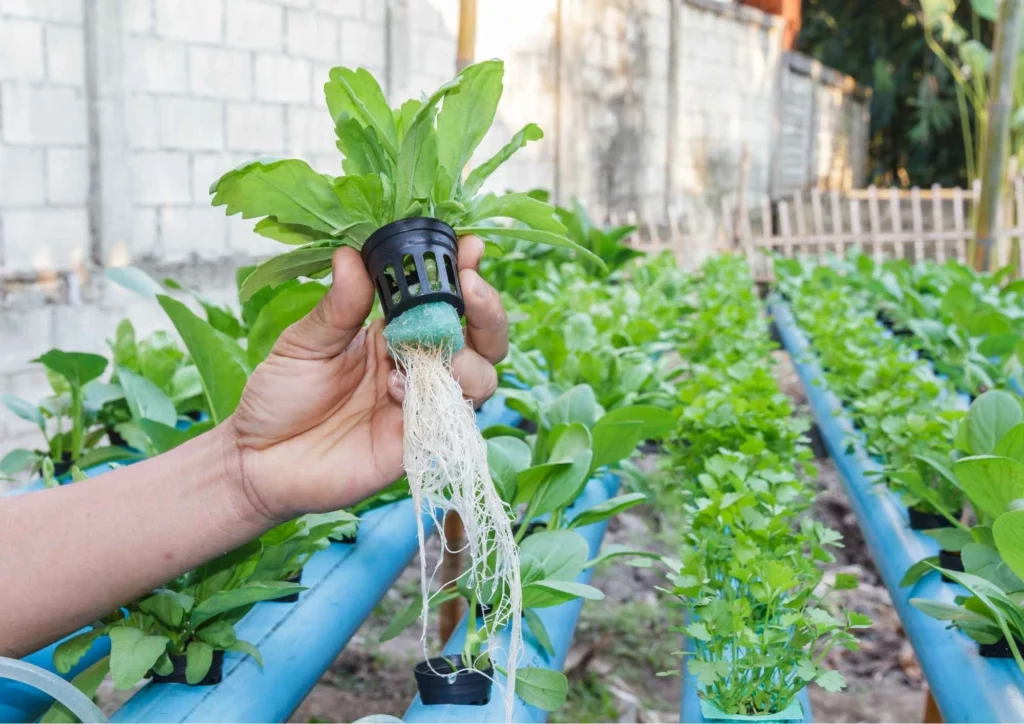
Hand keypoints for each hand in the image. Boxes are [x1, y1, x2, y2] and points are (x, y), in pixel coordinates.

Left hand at [226, 235, 508, 521]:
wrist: (258, 460)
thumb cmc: (281, 397)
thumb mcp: (304, 343)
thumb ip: (337, 306)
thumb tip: (350, 254)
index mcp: (395, 332)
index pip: (446, 299)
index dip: (464, 273)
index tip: (469, 247)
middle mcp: (419, 366)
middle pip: (484, 339)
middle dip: (488, 311)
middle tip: (469, 287)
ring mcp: (423, 405)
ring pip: (481, 378)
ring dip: (465, 359)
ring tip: (419, 353)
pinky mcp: (418, 443)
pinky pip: (450, 419)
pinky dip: (434, 398)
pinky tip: (395, 390)